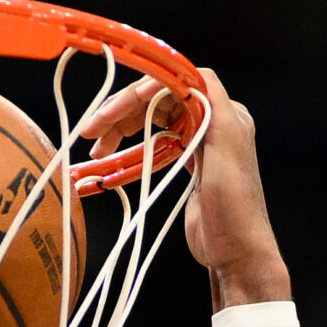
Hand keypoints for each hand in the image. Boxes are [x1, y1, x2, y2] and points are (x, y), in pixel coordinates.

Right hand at [78, 67, 289, 308]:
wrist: (235, 252)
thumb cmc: (235, 206)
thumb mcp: (226, 150)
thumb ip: (213, 108)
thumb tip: (194, 74)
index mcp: (225, 113)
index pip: (177, 83)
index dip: (144, 88)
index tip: (116, 107)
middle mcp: (212, 121)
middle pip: (160, 100)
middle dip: (124, 111)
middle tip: (91, 131)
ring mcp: (198, 142)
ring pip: (152, 121)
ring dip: (122, 130)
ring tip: (96, 150)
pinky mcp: (186, 163)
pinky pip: (153, 143)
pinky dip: (132, 148)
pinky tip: (112, 158)